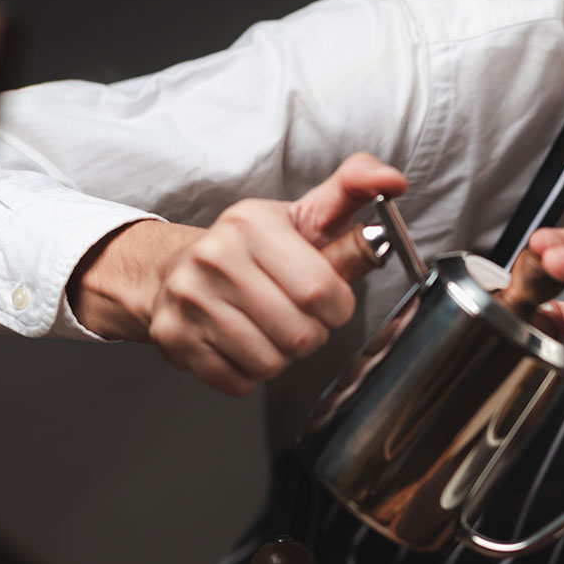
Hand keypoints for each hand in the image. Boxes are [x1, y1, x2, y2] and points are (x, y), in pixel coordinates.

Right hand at [68, 153, 406, 395]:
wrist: (170, 272)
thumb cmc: (250, 250)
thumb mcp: (302, 215)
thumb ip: (351, 190)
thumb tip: (392, 180)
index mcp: (251, 224)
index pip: (319, 291)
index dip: (336, 308)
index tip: (328, 301)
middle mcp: (214, 258)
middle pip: (298, 335)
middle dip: (310, 335)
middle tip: (296, 317)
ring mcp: (190, 300)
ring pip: (270, 363)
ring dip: (280, 357)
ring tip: (267, 330)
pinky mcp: (176, 339)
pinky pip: (239, 382)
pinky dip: (248, 374)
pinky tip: (240, 345)